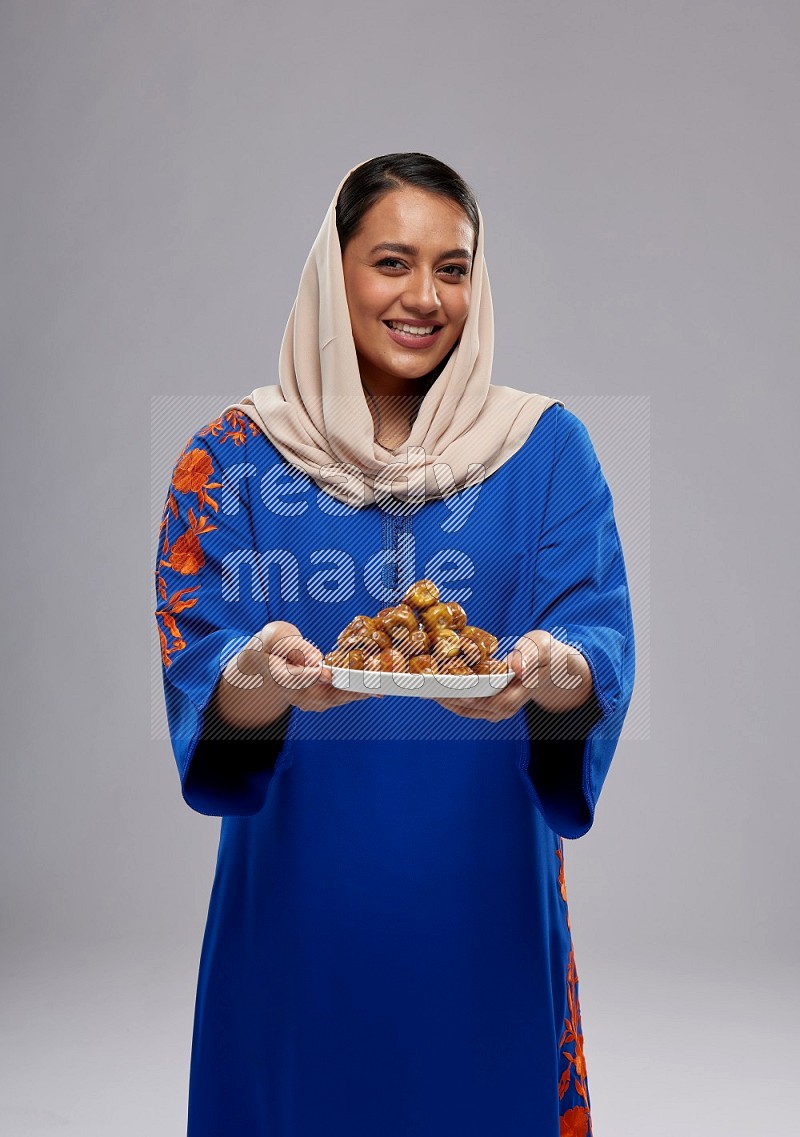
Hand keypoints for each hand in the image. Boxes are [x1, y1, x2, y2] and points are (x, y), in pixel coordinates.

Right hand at [222, 621, 373, 716]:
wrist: (270, 660)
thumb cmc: (273, 643)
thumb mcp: (277, 635)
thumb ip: (292, 645)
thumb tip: (316, 659)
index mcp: (277, 674)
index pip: (293, 678)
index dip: (310, 677)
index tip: (326, 673)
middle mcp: (291, 693)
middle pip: (318, 695)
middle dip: (344, 689)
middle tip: (365, 683)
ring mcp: (304, 700)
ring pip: (331, 700)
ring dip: (354, 693)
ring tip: (376, 687)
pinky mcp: (316, 701)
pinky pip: (337, 699)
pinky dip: (355, 693)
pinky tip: (373, 689)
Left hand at [432, 630, 592, 720]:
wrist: (551, 666)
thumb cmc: (547, 653)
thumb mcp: (543, 647)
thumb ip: (530, 655)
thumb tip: (515, 667)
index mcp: (518, 695)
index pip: (490, 701)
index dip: (466, 695)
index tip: (445, 686)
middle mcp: (505, 708)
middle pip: (471, 707)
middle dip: (447, 697)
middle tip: (423, 684)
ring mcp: (496, 709)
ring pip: (465, 709)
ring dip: (443, 699)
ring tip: (421, 685)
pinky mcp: (488, 705)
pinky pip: (465, 704)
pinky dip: (449, 696)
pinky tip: (433, 685)